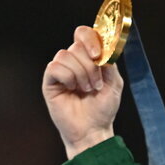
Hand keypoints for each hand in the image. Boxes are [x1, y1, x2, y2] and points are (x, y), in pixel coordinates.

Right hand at [42, 26, 123, 158]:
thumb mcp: (114, 83)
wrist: (93, 130)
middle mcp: (74, 61)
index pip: (84, 34)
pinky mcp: (50, 81)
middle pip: (76, 46)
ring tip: (86, 90)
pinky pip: (55, 67)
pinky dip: (68, 78)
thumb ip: (109, 63)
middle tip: (95, 85)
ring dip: (81, 74)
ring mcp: (61, 70)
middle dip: (90, 66)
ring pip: (65, 55)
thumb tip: (102, 48)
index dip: (90, 39)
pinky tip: (72, 89)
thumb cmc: (103, 109)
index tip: (98, 55)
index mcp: (89, 58)